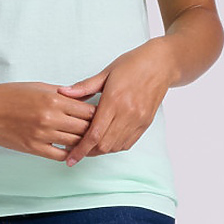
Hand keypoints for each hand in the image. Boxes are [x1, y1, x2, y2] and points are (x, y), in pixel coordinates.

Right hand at [0, 82, 97, 161]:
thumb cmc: (11, 94)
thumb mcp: (40, 86)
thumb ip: (65, 93)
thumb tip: (88, 96)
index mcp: (54, 99)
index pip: (88, 110)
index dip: (99, 114)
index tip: (104, 116)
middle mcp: (50, 117)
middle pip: (85, 128)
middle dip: (95, 130)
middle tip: (101, 132)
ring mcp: (42, 134)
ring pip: (75, 143)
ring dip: (84, 143)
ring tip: (90, 143)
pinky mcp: (33, 148)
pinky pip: (60, 155)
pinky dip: (69, 154)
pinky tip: (72, 151)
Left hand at [57, 39, 173, 165]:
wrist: (161, 64)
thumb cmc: (132, 65)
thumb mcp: (106, 72)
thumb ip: (84, 86)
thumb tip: (63, 92)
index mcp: (114, 100)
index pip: (94, 134)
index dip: (80, 149)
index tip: (70, 158)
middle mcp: (127, 114)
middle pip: (104, 145)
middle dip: (88, 152)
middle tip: (75, 150)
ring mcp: (138, 120)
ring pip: (116, 147)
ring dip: (101, 150)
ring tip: (88, 146)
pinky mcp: (146, 123)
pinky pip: (128, 143)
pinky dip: (115, 146)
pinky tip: (106, 141)